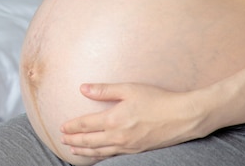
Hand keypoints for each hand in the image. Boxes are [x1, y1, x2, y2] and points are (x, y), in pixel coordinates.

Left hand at [60, 83, 204, 159]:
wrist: (183, 117)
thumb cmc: (157, 99)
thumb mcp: (129, 89)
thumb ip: (104, 90)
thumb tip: (83, 88)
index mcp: (114, 119)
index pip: (85, 125)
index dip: (72, 126)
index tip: (62, 126)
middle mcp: (118, 136)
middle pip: (89, 141)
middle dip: (73, 140)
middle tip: (62, 139)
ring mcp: (128, 146)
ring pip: (99, 151)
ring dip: (84, 151)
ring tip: (73, 150)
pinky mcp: (136, 151)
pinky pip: (113, 155)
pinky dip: (100, 156)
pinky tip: (97, 154)